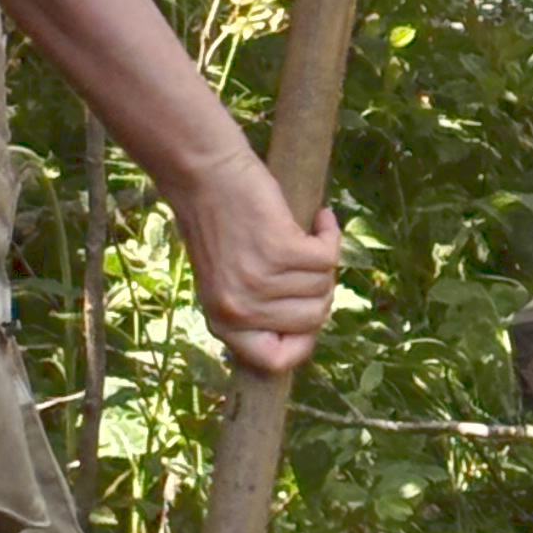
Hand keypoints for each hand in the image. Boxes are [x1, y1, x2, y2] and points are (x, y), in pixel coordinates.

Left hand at [168, 145, 341, 374]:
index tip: (308, 314)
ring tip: (307, 232)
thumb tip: (308, 324)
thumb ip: (255, 307)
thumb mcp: (225, 277)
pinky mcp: (280, 251)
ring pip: (323, 284)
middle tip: (308, 259)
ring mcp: (259, 282)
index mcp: (223, 321)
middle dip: (321, 288)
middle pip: (313, 319)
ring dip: (323, 256)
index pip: (275, 361)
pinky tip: (320, 218)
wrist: (203, 171)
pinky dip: (329, 234)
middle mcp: (240, 310)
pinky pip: (327, 256)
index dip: (301, 342)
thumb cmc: (218, 219)